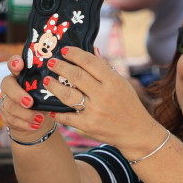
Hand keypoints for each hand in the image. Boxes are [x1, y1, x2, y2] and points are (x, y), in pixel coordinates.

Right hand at [0, 57, 54, 143]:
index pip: (13, 63)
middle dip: (18, 94)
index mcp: (21, 74)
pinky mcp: (6, 115)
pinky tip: (35, 126)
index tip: (20, 64)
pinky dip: (25, 124)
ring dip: (25, 113)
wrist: (38, 118)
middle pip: (7, 85)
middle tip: (30, 102)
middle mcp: (11, 85)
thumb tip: (64, 82)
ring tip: (40, 119)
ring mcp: (6, 100)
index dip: (14, 62)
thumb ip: (51, 84)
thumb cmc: (45, 97)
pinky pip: (12, 119)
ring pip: (9, 105)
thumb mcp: (48, 90)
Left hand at [43, 46, 164, 153]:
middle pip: (75, 76)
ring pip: (67, 95)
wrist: (136, 132)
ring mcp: (94, 111)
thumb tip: (92, 50)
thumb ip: (106, 68)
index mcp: (113, 81)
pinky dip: (57, 112)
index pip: (90, 62)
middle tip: (51, 63)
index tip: (64, 50)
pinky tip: (50, 107)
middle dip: (60, 66)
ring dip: (53, 86)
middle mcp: (103, 95)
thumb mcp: (122, 84)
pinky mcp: (88, 125)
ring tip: (46, 80)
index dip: (74, 54)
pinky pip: (67, 117)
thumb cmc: (129, 105)